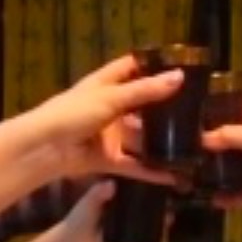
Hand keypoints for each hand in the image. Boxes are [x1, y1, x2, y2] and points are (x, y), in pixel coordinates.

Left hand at [12, 54, 184, 185]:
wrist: (44, 148)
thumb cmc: (73, 112)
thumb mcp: (111, 97)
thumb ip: (145, 91)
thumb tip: (180, 76)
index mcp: (105, 84)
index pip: (132, 67)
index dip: (153, 64)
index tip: (182, 65)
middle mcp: (110, 107)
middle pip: (141, 104)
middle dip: (165, 108)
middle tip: (197, 110)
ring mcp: (109, 134)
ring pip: (140, 138)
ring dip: (161, 142)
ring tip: (192, 144)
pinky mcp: (108, 159)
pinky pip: (134, 165)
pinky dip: (151, 171)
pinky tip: (173, 176)